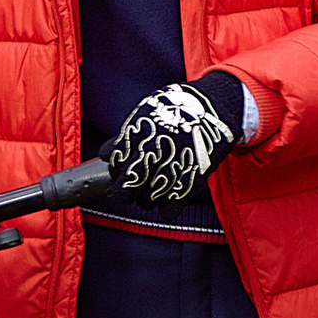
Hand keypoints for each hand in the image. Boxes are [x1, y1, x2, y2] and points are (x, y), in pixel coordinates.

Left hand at [104, 77, 241, 206]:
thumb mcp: (146, 113)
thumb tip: (104, 154)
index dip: (117, 174)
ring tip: (153, 192)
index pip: (115, 167)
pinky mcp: (189, 183)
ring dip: (147, 201)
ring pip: (147, 202)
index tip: (122, 174)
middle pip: (127, 189)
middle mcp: (151, 156)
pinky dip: (167, 209)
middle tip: (131, 191)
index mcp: (137, 138)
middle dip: (126, 193)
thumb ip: (125, 137)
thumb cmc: (177, 110)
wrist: (213, 108)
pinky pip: (169, 209)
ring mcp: (170, 170)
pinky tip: (169, 201)